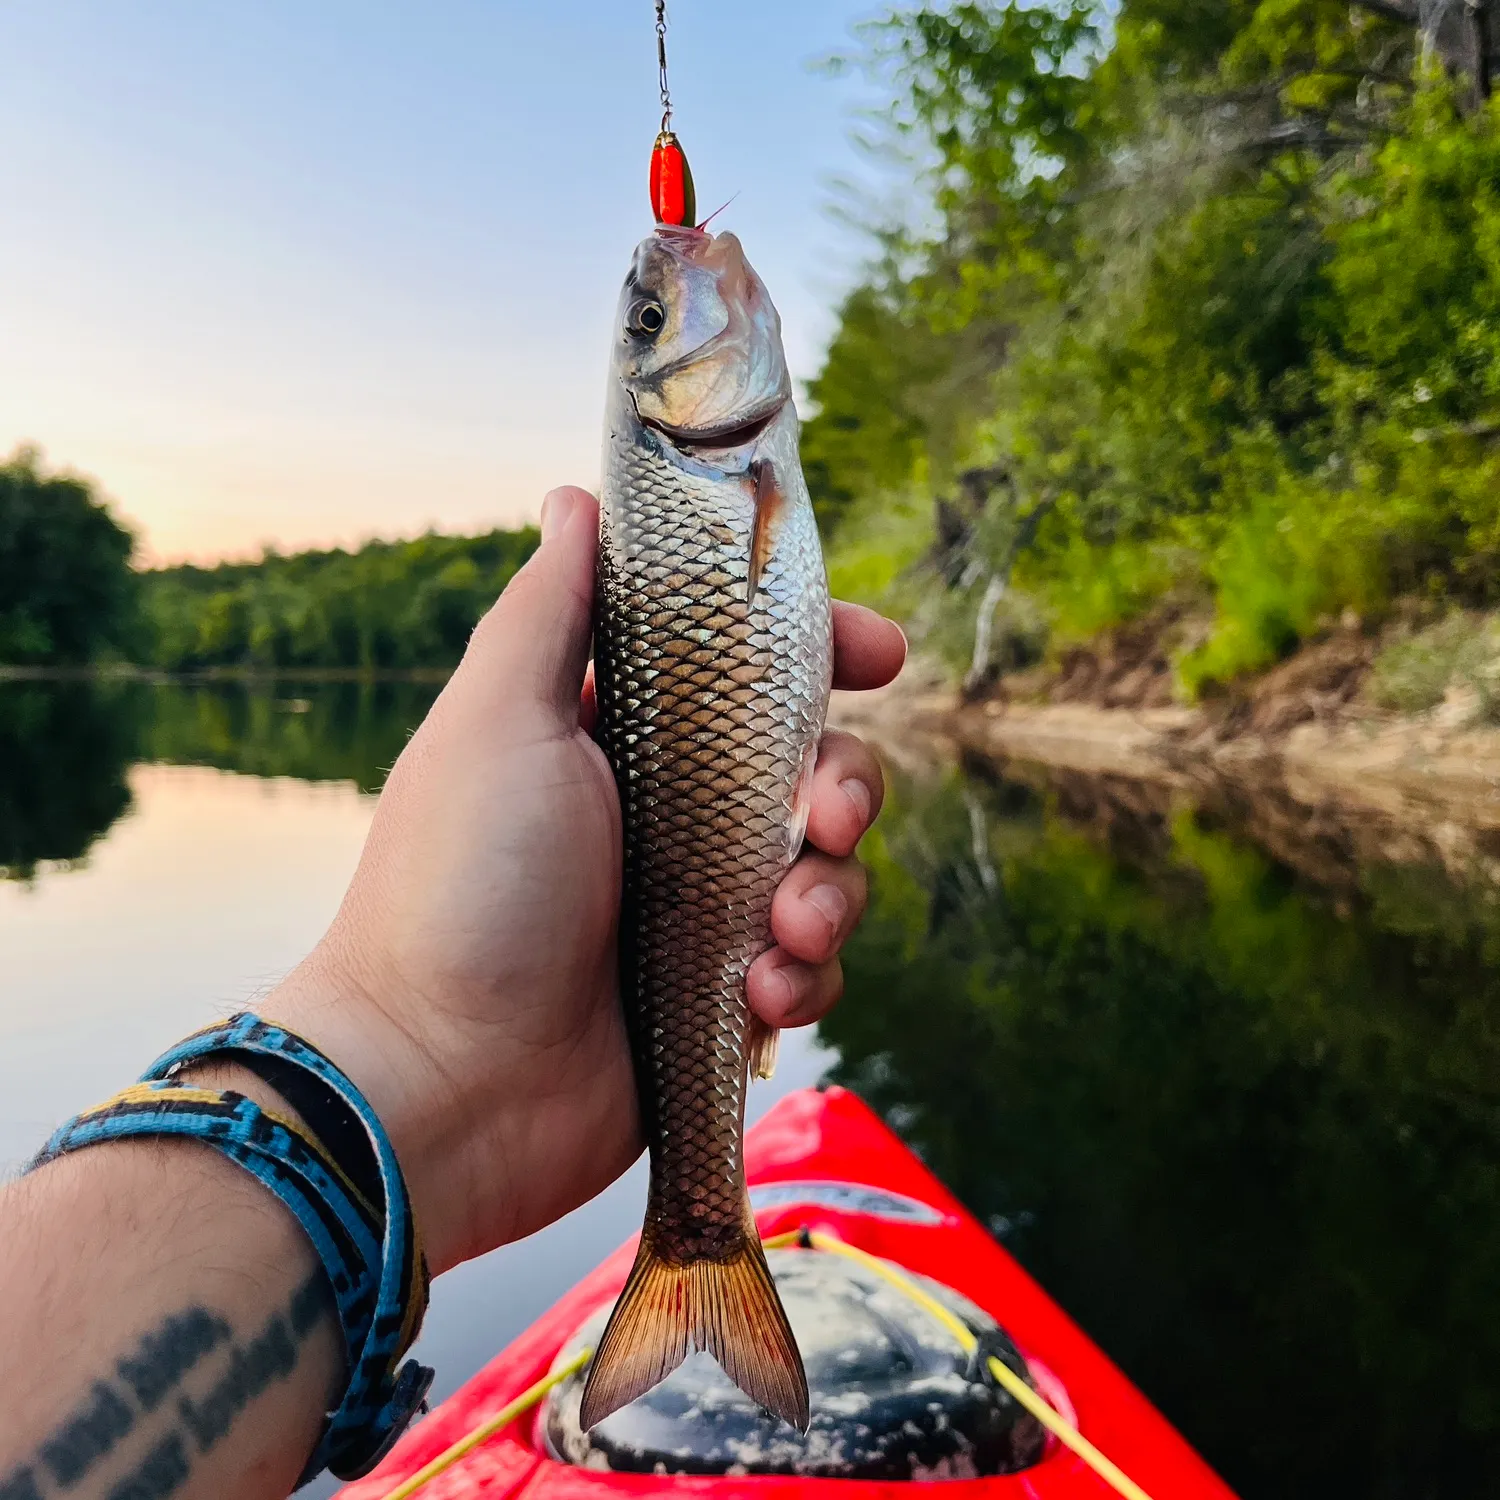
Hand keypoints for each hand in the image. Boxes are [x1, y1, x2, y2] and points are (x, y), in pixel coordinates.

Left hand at [268, 487, 905, 1273]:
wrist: (440, 1083)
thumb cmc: (458, 887)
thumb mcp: (501, 722)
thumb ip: (551, 610)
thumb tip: (576, 500)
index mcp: (622, 739)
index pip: (747, 672)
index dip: (822, 652)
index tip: (876, 653)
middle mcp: (669, 819)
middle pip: (812, 769)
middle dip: (844, 786)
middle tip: (825, 818)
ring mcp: (699, 913)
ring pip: (828, 872)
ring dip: (828, 894)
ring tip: (777, 931)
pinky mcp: (721, 1000)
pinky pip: (812, 968)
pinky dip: (802, 976)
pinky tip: (756, 995)